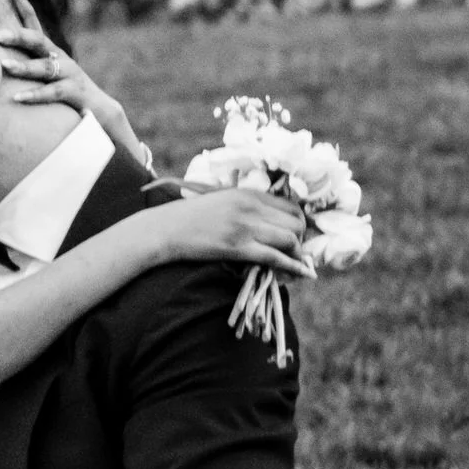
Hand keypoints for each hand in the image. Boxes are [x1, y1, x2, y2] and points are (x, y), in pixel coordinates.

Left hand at [0, 28, 150, 170]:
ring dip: (24, 67)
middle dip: (16, 35)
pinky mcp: (74, 91)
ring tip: (5, 66)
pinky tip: (17, 97)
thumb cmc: (60, 90)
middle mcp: (58, 55)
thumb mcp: (40, 72)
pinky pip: (53, 92)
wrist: (100, 111)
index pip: (29, 15)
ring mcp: (68, 72)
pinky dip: (34, 94)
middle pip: (36, 40)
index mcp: (46, 47)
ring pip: (44, 67)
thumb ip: (16, 60)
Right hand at [164, 185, 313, 276]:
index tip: (296, 235)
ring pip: (290, 240)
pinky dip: (294, 267)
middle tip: (295, 252)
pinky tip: (303, 274)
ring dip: (297, 254)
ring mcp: (245, 227)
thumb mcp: (221, 201)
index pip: (291, 206)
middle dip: (301, 239)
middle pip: (295, 223)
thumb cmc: (190, 216)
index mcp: (248, 193)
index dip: (299, 223)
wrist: (165, 228)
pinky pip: (276, 258)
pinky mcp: (238, 247)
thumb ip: (246, 206)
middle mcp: (251, 207)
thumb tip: (269, 221)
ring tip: (296, 264)